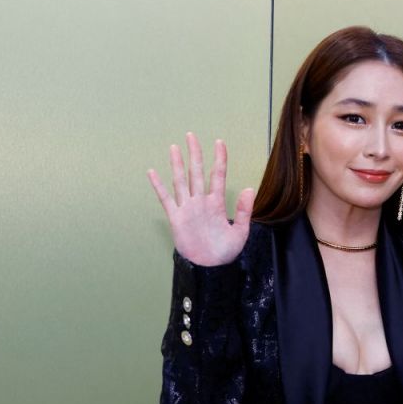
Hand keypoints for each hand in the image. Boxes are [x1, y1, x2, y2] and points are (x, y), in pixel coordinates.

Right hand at [148, 132, 254, 266]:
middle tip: (191, 136)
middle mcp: (201, 201)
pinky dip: (159, 187)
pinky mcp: (176, 218)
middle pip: (197, 173)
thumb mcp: (240, 232)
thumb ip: (244, 211)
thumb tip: (249, 188)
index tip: (219, 142)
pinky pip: (166, 199)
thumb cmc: (225, 252)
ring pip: (181, 181)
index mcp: (217, 203)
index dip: (219, 159)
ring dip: (178, 165)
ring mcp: (188, 208)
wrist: (210, 268)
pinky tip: (153, 173)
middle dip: (195, 154)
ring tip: (174, 147)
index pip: (218, 175)